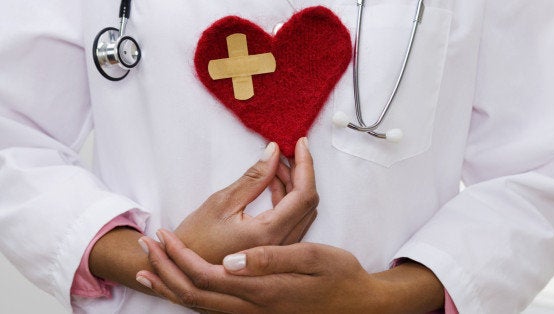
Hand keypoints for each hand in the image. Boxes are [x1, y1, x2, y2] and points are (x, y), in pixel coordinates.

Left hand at [137, 232, 444, 312]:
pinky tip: (186, 290)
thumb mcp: (314, 259)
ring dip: (172, 287)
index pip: (205, 277)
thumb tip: (231, 261)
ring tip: (149, 272)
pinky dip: (192, 299)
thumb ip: (271, 259)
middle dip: (164, 270)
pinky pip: (216, 311)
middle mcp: (253, 308)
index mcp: (262, 290)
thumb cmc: (341, 277)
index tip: (162, 235)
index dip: (178, 257)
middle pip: (194, 295)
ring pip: (201, 307)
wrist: (361, 306)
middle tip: (144, 249)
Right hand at [173, 138, 317, 263]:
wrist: (183, 271)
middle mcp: (281, 246)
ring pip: (302, 212)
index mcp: (269, 234)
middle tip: (284, 152)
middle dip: (300, 173)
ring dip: (293, 186)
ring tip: (274, 165)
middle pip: (307, 203)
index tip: (301, 143)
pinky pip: (292, 221)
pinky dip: (287, 199)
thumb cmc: (195, 240)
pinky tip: (271, 184)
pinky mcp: (275, 251)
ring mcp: (280, 251)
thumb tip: (274, 152)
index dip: (306, 165)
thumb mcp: (222, 202)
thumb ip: (254, 177)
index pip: (304, 195)